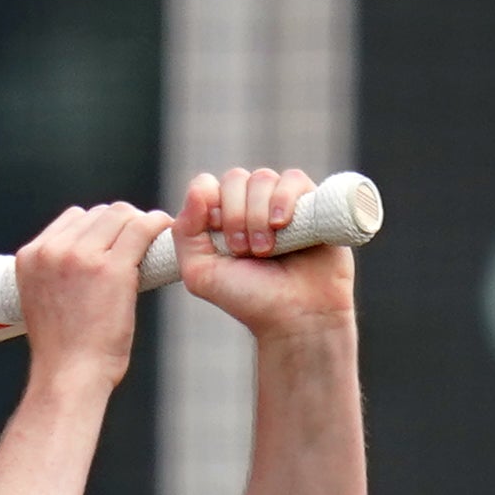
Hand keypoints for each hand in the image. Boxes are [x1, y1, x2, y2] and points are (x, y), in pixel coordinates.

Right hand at [8, 199, 161, 389]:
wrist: (69, 377)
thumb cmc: (64, 350)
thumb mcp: (44, 299)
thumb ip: (57, 271)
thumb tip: (88, 255)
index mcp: (31, 256)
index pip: (73, 218)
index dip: (100, 227)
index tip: (117, 241)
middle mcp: (52, 250)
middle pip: (98, 213)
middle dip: (121, 224)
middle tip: (140, 240)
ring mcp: (81, 257)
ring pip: (120, 215)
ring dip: (139, 223)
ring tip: (152, 238)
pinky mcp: (111, 269)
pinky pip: (140, 228)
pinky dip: (156, 225)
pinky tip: (164, 230)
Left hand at [174, 166, 358, 338]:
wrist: (296, 316)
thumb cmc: (250, 299)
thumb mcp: (200, 273)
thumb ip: (185, 233)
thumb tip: (197, 189)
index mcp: (220, 218)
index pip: (206, 185)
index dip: (211, 206)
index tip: (222, 242)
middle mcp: (249, 205)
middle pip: (234, 179)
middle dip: (235, 216)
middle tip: (244, 252)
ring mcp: (280, 202)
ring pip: (262, 178)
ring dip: (258, 214)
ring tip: (266, 250)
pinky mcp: (310, 203)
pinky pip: (293, 178)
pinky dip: (284, 198)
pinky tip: (282, 224)